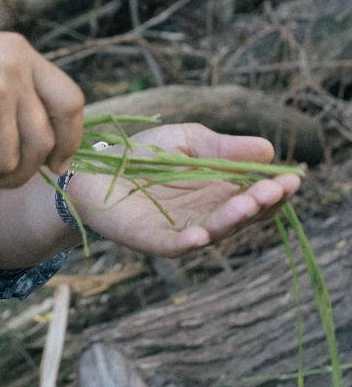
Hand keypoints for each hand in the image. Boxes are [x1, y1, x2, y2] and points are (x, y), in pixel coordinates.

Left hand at [69, 123, 301, 256]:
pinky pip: (173, 245)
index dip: (274, 190)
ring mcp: (181, 230)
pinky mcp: (151, 239)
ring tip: (248, 203)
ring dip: (232, 219)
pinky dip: (188, 242)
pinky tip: (202, 236)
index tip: (291, 178)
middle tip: (275, 189)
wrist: (93, 167)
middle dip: (260, 203)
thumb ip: (223, 148)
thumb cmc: (144, 154)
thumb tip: (268, 150)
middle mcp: (206, 215)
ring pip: (214, 230)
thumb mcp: (188, 141)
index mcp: (219, 192)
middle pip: (241, 215)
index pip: (255, 195)